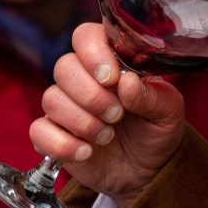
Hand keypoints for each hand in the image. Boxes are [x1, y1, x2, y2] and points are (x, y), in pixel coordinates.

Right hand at [30, 22, 185, 207]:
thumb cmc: (157, 131)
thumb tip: (127, 82)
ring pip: (51, 98)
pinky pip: (39, 131)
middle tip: (117, 115)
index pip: (86, 37)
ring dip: (83, 121)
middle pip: (64, 67)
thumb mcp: (169, 112)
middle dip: (92, 95)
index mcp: (111, 62)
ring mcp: (65, 106)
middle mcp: (83, 79)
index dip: (94, 54)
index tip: (111, 79)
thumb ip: (152, 96)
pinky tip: (86, 152)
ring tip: (108, 136)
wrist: (148, 170)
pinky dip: (63, 144)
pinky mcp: (52, 135)